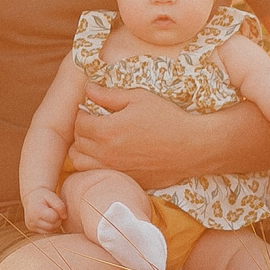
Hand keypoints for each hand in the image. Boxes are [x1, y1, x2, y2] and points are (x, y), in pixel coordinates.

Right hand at [22, 185, 66, 234]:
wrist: (31, 197)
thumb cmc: (43, 196)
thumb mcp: (51, 195)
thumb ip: (59, 205)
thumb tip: (65, 217)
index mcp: (36, 210)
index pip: (54, 217)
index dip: (58, 213)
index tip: (56, 208)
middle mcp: (32, 220)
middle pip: (52, 226)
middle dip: (57, 220)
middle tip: (55, 212)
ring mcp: (31, 226)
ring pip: (50, 231)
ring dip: (54, 224)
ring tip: (51, 215)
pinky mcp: (32, 230)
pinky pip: (46, 232)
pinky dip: (49, 227)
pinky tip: (47, 220)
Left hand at [69, 85, 214, 184]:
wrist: (193, 147)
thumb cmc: (168, 118)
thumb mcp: (138, 98)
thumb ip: (108, 95)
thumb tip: (88, 88)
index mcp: (107, 131)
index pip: (78, 122)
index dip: (83, 113)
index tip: (93, 109)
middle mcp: (106, 154)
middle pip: (76, 144)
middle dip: (82, 131)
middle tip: (95, 123)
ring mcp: (115, 171)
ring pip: (81, 164)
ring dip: (84, 151)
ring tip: (99, 141)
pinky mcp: (126, 181)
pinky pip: (100, 174)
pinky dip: (98, 165)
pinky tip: (113, 155)